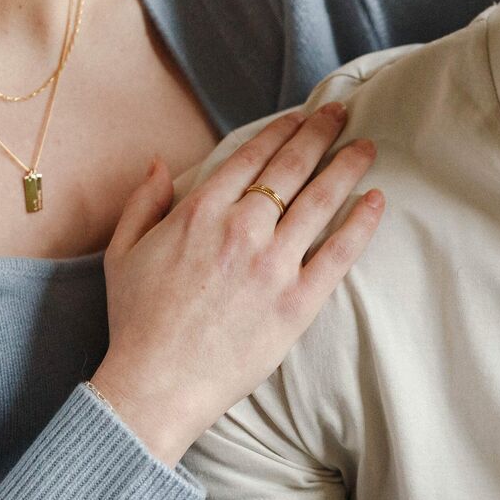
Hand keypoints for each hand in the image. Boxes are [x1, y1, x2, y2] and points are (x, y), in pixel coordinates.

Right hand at [91, 102, 383, 465]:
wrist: (157, 384)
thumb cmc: (138, 321)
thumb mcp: (122, 252)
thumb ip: (143, 202)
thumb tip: (162, 163)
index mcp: (201, 213)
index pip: (252, 156)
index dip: (282, 131)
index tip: (302, 116)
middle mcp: (242, 229)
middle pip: (291, 168)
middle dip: (320, 133)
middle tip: (341, 114)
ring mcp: (273, 266)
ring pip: (320, 201)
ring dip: (347, 167)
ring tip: (368, 147)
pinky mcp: (297, 303)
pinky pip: (338, 254)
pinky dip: (361, 225)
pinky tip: (377, 200)